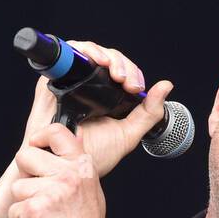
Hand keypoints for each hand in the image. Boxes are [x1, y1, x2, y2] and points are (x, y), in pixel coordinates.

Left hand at [6, 122, 120, 217]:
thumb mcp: (91, 194)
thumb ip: (77, 167)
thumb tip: (70, 140)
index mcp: (84, 169)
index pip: (57, 132)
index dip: (40, 137)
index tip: (37, 145)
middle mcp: (69, 176)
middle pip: (25, 155)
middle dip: (26, 175)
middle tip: (42, 196)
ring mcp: (52, 192)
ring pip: (18, 186)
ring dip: (25, 204)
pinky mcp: (35, 210)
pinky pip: (14, 209)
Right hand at [22, 40, 173, 179]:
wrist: (65, 166)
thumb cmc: (91, 155)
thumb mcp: (128, 134)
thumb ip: (149, 113)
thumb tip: (166, 86)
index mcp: (107, 96)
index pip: (122, 70)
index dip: (131, 72)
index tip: (135, 87)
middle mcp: (89, 86)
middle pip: (107, 59)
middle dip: (121, 64)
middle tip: (126, 81)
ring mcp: (71, 82)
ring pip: (89, 52)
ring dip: (105, 56)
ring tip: (114, 71)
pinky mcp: (52, 80)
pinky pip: (67, 56)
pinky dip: (82, 51)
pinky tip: (96, 61)